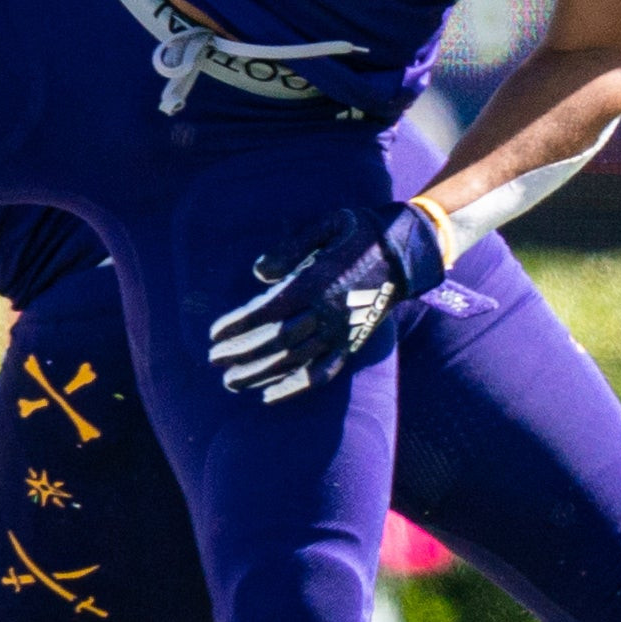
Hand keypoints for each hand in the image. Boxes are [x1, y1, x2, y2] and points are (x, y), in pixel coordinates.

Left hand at [208, 203, 449, 404]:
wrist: (407, 252)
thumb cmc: (361, 233)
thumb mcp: (328, 225)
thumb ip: (291, 249)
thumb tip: (258, 274)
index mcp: (318, 282)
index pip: (267, 312)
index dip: (238, 326)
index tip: (213, 334)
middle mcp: (328, 312)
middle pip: (275, 341)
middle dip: (241, 353)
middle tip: (213, 360)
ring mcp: (341, 332)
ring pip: (294, 362)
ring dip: (259, 374)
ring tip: (231, 381)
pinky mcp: (352, 345)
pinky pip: (321, 374)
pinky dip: (294, 388)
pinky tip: (269, 396)